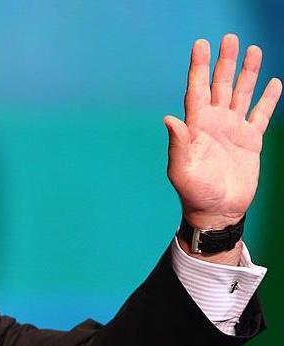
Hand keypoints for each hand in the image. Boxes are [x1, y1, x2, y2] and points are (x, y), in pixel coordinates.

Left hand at [164, 34, 280, 232]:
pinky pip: (260, 114)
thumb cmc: (194, 193)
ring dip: (248, 73)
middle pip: (220, 85)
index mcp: (196, 126)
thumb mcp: (181, 169)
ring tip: (254, 49)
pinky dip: (267, 99)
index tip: (201, 44)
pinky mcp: (250, 141)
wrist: (217, 211)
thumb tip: (169, 118)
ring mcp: (233, 130)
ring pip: (242, 94)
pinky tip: (273, 82)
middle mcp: (214, 123)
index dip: (199, 67)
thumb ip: (178, 144)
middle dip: (224, 62)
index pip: (196, 89)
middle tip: (229, 38)